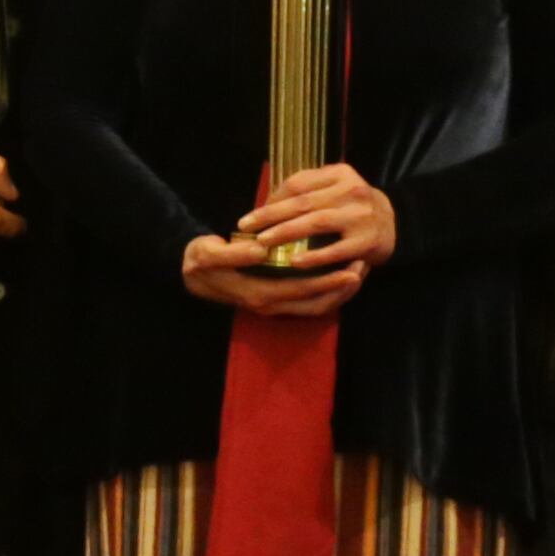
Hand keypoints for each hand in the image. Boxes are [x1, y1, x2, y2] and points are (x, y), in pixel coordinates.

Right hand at [179, 230, 359, 319]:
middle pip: (317, 304)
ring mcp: (274, 303)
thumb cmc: (201, 260)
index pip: (302, 291)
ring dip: (340, 291)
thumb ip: (233, 253)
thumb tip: (261, 250)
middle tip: (365, 267)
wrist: (189, 273)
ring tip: (359, 269)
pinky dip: (328, 289)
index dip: (329, 282)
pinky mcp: (276, 297)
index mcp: (258, 293)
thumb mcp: (209, 253)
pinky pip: (309, 299)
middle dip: (343, 289)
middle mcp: (270, 304)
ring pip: (316, 305)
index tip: (352, 269)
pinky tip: (339, 271)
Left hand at [233, 161, 394, 275]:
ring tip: (264, 242)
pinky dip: (314, 257)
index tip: (252, 215)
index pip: (298, 183)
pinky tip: (294, 262)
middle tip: (247, 228)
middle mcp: (352, 190)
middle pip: (303, 202)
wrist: (395, 223)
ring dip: (287, 232)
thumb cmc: (352, 207)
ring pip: (317, 222)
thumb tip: (267, 202)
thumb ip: (307, 190)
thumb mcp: (334, 188)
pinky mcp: (367, 241)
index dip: (272, 199)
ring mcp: (361, 216)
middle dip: (271, 216)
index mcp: (340, 173)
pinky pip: (336, 250)